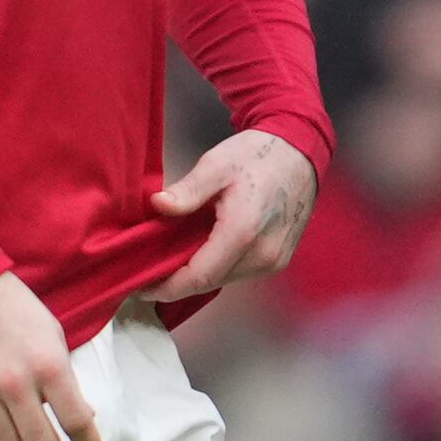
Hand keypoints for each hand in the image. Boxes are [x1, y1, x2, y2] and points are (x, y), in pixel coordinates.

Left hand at [151, 130, 319, 300]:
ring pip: (223, 280)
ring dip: (197, 274)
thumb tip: (157, 206)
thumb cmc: (258, 155)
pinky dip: (216, 267)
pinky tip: (203, 249)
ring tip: (173, 256)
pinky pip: (238, 273)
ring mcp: (273, 261)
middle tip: (150, 269)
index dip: (166, 287)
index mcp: (243, 231)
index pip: (198, 277)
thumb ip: (187, 190)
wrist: (300, 154)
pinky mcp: (278, 261)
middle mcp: (262, 255)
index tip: (140, 286)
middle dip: (177, 281)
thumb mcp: (215, 164)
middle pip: (209, 283)